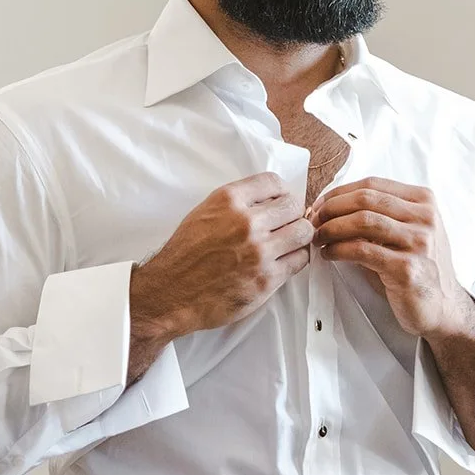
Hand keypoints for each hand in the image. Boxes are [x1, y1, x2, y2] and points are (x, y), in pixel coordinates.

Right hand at [128, 174, 312, 368]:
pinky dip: (296, 258)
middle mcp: (246, 222)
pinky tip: (284, 260)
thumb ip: (237, 203)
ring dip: (298, 236)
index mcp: (229, 200)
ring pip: (303, 231)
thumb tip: (269, 199)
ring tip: (288, 242)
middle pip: (293, 206)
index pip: (274, 182)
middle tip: (285, 224)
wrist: (171, 293)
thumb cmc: (186, 253)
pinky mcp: (267, 278)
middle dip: (292, 214)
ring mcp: (259, 251)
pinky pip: (300, 259)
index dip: (280, 192)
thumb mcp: (205, 212)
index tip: (278, 203)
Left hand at [310, 178, 474, 340]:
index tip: (319, 205)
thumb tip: (331, 207)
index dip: (339, 193)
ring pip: (363, 221)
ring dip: (332, 229)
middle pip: (365, 199)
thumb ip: (380, 214)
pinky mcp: (408, 268)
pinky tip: (328, 254)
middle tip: (313, 221)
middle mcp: (425, 217)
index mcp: (424, 201)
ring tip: (318, 238)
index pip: (372, 185)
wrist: (442, 306)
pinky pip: (363, 251)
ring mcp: (419, 242)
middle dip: (332, 208)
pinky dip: (338, 250)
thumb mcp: (405, 231)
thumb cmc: (417, 268)